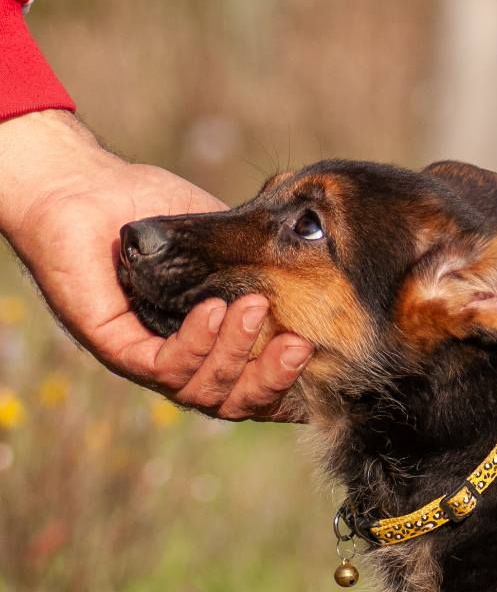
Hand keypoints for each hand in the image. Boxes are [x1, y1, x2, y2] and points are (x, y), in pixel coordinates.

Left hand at [0, 109, 309, 420]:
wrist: (84, 186)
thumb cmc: (150, 208)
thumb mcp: (223, 237)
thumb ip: (261, 262)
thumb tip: (318, 272)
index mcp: (211, 346)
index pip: (258, 390)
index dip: (290, 388)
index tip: (317, 358)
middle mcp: (181, 363)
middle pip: (236, 405)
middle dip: (273, 380)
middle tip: (298, 345)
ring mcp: (146, 359)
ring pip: (204, 392)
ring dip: (236, 355)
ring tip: (254, 309)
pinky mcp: (114, 347)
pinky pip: (163, 367)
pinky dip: (196, 343)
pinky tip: (213, 309)